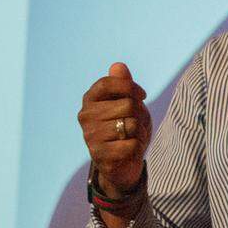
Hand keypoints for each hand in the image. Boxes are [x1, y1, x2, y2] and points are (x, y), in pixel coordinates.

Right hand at [78, 62, 151, 196]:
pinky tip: (129, 150)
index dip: (130, 86)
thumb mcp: (128, 102)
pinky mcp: (98, 155)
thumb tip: (118, 65)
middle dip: (139, 114)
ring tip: (131, 137)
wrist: (123, 162)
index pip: (108, 83)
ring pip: (131, 125)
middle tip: (135, 123)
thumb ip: (124, 84)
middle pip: (127, 104)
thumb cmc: (126, 126)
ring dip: (139, 132)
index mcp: (90, 99)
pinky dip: (137, 147)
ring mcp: (90, 136)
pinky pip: (131, 144)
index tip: (142, 95)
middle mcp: (85, 116)